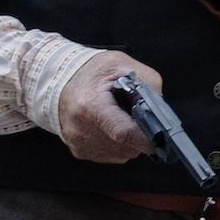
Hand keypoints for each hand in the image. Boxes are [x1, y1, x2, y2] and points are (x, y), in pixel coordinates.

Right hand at [56, 50, 166, 164]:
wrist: (58, 79)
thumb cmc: (91, 71)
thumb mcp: (123, 65)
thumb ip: (147, 86)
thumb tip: (161, 113)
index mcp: (91, 106)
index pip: (124, 132)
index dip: (147, 138)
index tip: (161, 137)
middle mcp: (81, 129)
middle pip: (127, 146)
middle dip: (140, 135)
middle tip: (137, 116)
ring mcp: (79, 143)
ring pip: (122, 153)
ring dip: (130, 140)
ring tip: (121, 118)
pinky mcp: (79, 151)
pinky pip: (111, 155)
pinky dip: (118, 144)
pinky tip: (111, 126)